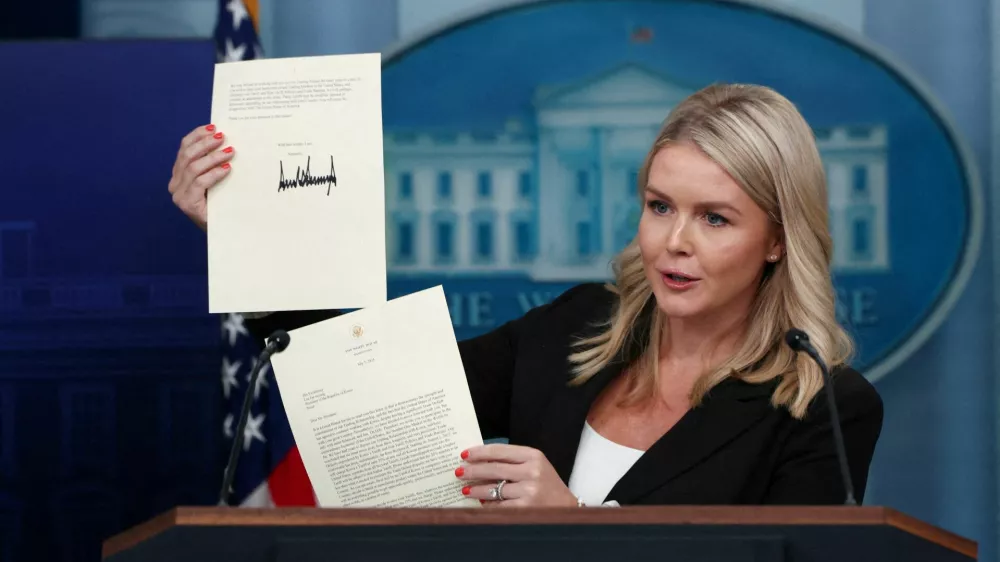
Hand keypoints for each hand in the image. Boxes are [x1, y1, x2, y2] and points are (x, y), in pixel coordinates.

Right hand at [168, 124, 234, 230]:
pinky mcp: (187, 204)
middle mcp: (175, 183)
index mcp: (179, 175)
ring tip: (230, 152)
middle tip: (223, 138)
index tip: (213, 127)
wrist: (222, 231)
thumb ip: (212, 164)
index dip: (197, 136)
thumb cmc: (220, 204)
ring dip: (213, 157)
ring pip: (193, 168)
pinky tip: (227, 169)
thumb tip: (224, 140)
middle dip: (205, 144)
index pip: (183, 149)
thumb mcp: (215, 180)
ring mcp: (179, 195)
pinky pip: (200, 183)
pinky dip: (214, 173)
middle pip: (187, 156)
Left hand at [455, 444, 577, 506]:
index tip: (464, 454)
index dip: (479, 452)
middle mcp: (532, 471)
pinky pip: (499, 505)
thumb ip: (512, 461)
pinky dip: (488, 504)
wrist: (566, 508)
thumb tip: (479, 462)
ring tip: (465, 490)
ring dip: (476, 490)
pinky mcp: (525, 508)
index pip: (500, 451)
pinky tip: (480, 503)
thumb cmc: (546, 485)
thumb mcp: (535, 465)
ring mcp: (529, 490)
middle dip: (472, 470)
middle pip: (494, 468)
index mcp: (533, 456)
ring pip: (494, 488)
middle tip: (458, 472)